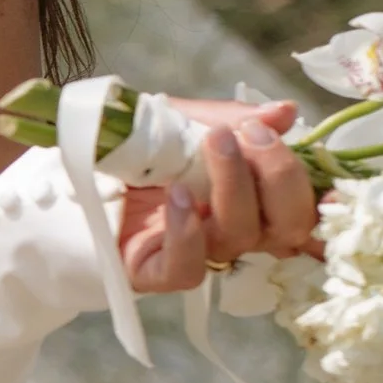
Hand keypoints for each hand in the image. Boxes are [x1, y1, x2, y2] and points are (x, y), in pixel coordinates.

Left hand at [119, 98, 321, 295]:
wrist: (69, 170)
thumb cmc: (135, 147)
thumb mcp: (184, 119)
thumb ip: (231, 117)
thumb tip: (284, 111)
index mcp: (252, 196)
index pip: (302, 204)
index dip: (313, 187)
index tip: (288, 143)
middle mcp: (234, 229)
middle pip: (287, 225)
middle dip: (280, 176)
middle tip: (248, 135)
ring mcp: (198, 252)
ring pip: (241, 237)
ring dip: (235, 187)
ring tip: (213, 144)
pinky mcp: (155, 271)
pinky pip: (188, 268)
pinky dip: (188, 232)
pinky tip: (178, 197)